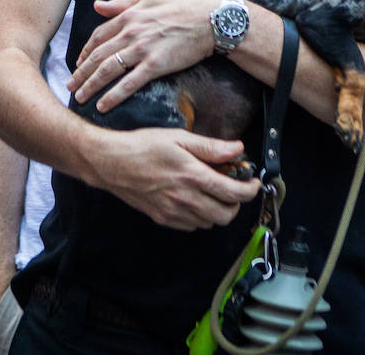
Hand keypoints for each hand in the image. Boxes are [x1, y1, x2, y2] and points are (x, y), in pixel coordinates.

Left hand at [69, 0, 217, 111]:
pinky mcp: (156, 65)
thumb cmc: (184, 4)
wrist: (211, 19)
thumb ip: (122, 2)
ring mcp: (142, 50)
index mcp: (128, 16)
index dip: (85, 52)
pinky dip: (114, 96)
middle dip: (81, 73)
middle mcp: (130, 33)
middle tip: (69, 86)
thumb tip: (98, 5)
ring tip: (80, 98)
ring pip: (108, 70)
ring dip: (91, 86)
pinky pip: (129, 83)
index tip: (78, 64)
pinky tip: (103, 105)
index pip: (98, 37)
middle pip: (98, 56)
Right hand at [91, 127, 260, 229]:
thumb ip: (210, 147)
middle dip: (236, 203)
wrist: (111, 163)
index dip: (250, 190)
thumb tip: (238, 149)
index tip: (253, 182)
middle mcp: (185, 198)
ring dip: (218, 210)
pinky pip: (192, 226)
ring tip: (213, 192)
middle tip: (233, 188)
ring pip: (210, 223)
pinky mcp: (163, 219)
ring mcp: (173, 212)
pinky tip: (194, 199)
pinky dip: (200, 216)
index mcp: (192, 175)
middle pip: (226, 215)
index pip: (233, 193)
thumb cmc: (143, 146)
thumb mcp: (178, 138)